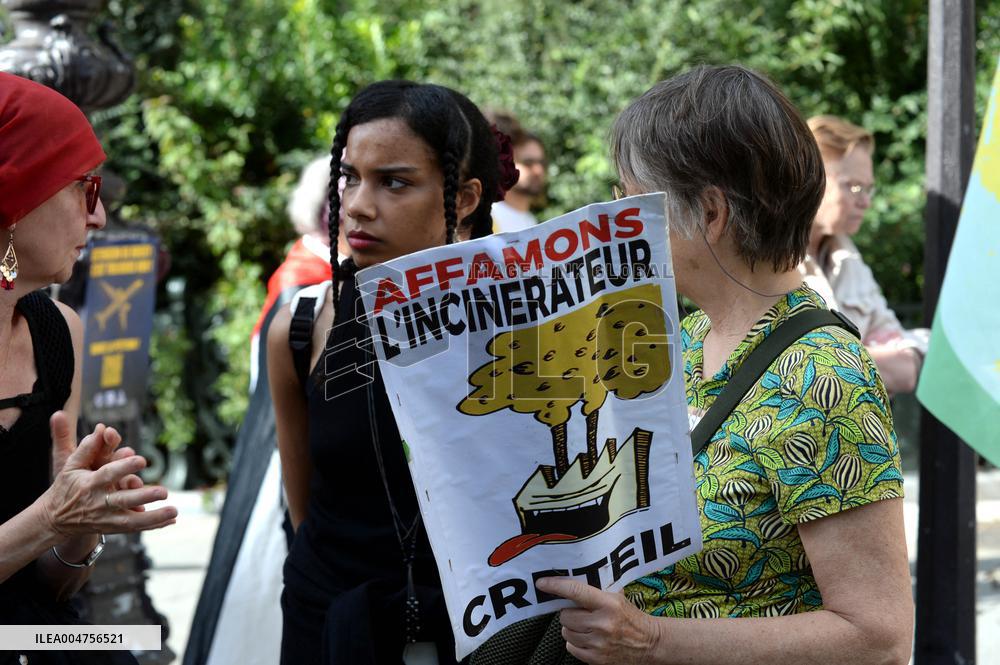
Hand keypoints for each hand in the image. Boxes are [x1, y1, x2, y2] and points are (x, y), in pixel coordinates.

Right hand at [39, 412, 176, 537]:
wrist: (55, 519)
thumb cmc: (67, 487)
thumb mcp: (71, 466)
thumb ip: (87, 448)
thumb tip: (101, 428)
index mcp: (90, 484)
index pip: (108, 474)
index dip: (124, 467)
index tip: (141, 459)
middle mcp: (99, 502)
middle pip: (123, 500)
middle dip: (144, 496)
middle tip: (164, 491)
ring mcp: (106, 518)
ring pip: (131, 520)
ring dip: (154, 517)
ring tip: (174, 510)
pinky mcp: (112, 528)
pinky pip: (134, 527)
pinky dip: (153, 525)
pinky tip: (172, 520)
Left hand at [535, 577, 659, 664]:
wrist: (650, 643)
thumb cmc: (631, 617)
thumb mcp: (617, 597)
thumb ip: (597, 589)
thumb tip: (572, 577)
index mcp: (608, 604)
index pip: (576, 591)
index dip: (556, 586)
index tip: (542, 583)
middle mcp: (602, 624)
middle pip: (565, 615)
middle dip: (570, 613)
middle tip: (581, 612)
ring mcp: (598, 644)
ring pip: (566, 632)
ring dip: (572, 628)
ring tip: (586, 626)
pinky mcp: (596, 659)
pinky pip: (571, 647)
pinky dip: (575, 642)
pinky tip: (588, 638)